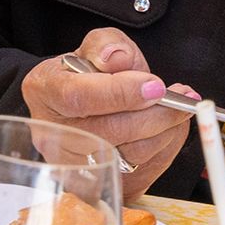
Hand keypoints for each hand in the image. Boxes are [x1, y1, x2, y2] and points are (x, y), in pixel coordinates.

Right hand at [18, 28, 190, 181]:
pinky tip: (170, 125)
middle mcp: (52, 131)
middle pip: (107, 131)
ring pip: (128, 153)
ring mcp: (73, 162)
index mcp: (43, 89)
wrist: (85, 103)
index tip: (154, 85)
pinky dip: (162, 144)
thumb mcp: (95, 46)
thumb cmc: (88, 73)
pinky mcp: (97, 179)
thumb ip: (106, 44)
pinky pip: (139, 168)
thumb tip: (117, 58)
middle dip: (152, 114)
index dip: (119, 93)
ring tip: (180, 106)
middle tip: (179, 98)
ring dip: (164, 130)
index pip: (78, 97)